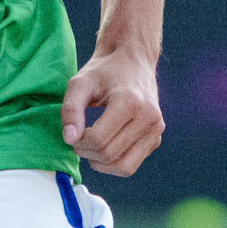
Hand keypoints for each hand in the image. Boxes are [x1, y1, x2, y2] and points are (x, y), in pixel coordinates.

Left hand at [61, 46, 163, 176]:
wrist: (132, 60)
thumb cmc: (104, 71)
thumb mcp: (80, 83)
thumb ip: (70, 110)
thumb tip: (70, 139)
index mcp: (130, 101)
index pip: (98, 139)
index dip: (79, 142)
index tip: (73, 133)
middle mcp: (149, 116)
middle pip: (110, 154)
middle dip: (87, 153)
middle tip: (78, 141)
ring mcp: (156, 129)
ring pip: (124, 167)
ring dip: (100, 163)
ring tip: (91, 147)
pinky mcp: (157, 138)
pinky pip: (132, 164)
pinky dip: (113, 162)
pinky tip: (105, 145)